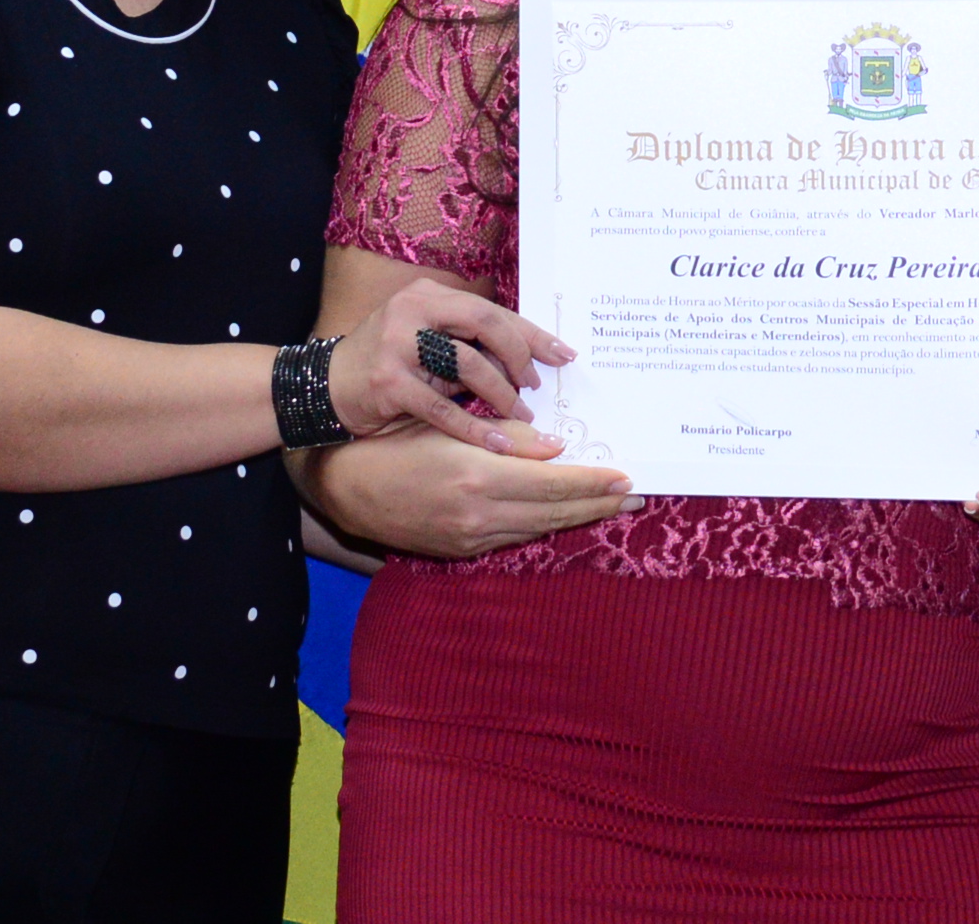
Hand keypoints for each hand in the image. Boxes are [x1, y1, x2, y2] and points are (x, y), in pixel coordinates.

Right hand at [294, 423, 638, 558]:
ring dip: (576, 517)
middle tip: (634, 496)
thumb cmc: (396, 442)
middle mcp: (479, 516)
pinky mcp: (461, 551)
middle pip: (555, 512)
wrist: (345, 486)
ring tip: (607, 506)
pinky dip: (543, 524)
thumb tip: (558, 448)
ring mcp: (470, 540)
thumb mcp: (451, 425)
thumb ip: (508, 437)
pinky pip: (514, 536)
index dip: (594, 482)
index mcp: (479, 478)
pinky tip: (561, 514)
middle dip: (598, 504)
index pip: (555, 483)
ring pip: (538, 528)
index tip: (626, 477)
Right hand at [327, 280, 574, 453]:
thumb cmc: (385, 365)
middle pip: (485, 324)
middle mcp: (414, 311)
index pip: (492, 309)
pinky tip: (498, 444)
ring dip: (501, 394)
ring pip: (468, 364)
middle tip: (537, 387)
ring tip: (521, 416)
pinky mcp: (388, 383)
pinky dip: (474, 427)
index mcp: (429, 296)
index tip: (563, 353)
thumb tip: (528, 360)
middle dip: (520, 357)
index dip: (530, 333)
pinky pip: (442, 407)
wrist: (323, 387)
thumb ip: (468, 344)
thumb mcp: (427, 342)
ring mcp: (398, 345)